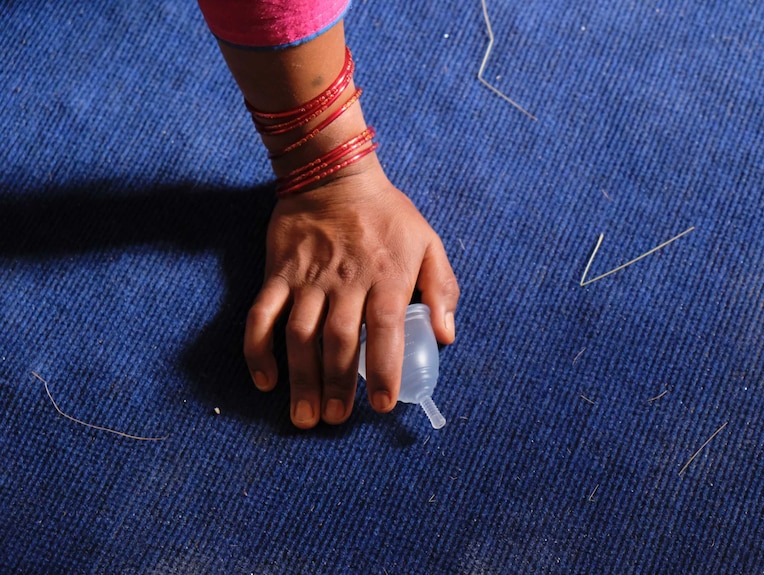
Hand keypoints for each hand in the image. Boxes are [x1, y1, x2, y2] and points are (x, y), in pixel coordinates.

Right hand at [243, 160, 459, 428]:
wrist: (333, 175)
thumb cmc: (387, 215)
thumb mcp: (428, 243)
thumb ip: (442, 289)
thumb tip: (446, 336)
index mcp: (386, 276)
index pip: (385, 329)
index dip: (384, 370)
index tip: (383, 406)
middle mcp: (345, 281)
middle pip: (338, 341)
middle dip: (337, 385)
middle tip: (335, 420)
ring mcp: (307, 278)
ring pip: (299, 335)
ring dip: (301, 378)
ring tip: (305, 415)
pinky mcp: (277, 273)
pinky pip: (261, 315)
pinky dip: (258, 350)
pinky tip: (265, 380)